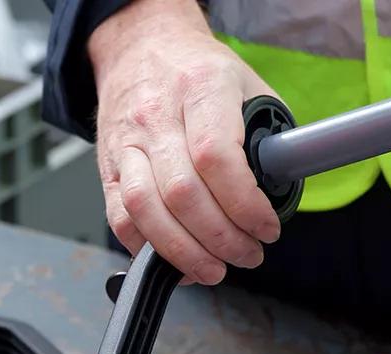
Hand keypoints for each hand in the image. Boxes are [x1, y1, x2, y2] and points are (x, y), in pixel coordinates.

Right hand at [89, 0, 281, 284]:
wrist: (141, 48)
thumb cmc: (198, 71)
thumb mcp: (247, 86)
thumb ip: (268, 136)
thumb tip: (283, 192)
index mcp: (199, 88)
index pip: (216, 157)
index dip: (244, 204)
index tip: (267, 227)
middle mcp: (156, 115)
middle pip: (182, 192)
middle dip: (221, 238)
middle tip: (248, 254)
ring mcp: (126, 142)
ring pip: (145, 210)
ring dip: (183, 253)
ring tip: (214, 268)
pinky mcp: (107, 166)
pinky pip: (120, 218)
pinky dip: (147, 249)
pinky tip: (177, 260)